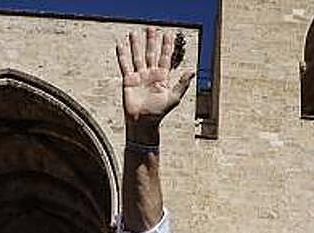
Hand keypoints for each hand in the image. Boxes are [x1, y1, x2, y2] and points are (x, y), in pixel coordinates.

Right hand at [116, 27, 194, 141]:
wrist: (142, 122)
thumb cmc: (159, 113)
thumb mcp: (174, 98)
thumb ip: (182, 84)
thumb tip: (193, 70)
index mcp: (162, 78)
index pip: (165, 58)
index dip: (166, 46)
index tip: (168, 34)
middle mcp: (151, 75)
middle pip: (151, 53)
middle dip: (152, 41)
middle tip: (152, 28)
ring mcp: (139, 77)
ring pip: (138, 56)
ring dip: (136, 44)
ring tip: (135, 32)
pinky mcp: (129, 81)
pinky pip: (125, 65)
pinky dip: (122, 54)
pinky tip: (121, 44)